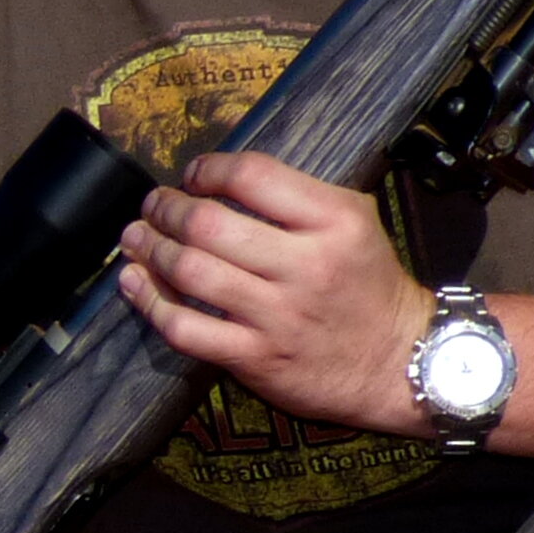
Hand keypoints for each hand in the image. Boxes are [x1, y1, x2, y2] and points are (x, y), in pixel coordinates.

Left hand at [115, 147, 424, 432]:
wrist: (399, 362)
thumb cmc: (369, 286)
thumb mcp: (355, 223)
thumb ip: (299, 197)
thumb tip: (224, 178)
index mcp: (335, 222)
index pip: (253, 176)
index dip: (210, 170)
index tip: (194, 175)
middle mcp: (306, 266)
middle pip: (209, 225)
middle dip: (167, 209)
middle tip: (154, 206)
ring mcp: (278, 315)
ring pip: (191, 273)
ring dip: (150, 249)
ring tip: (136, 237)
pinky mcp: (256, 357)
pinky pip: (186, 328)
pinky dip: (150, 302)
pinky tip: (134, 282)